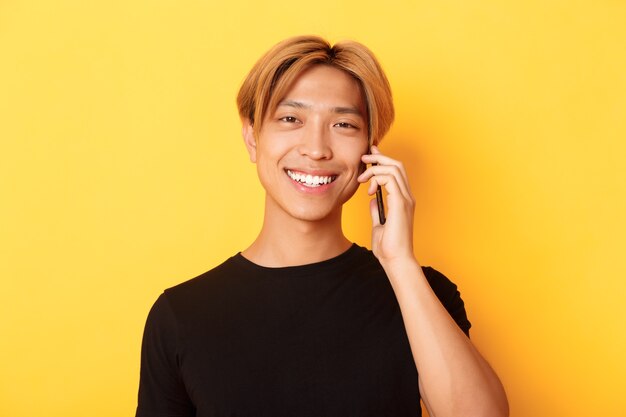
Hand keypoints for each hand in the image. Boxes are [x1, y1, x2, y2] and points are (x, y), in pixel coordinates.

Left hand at [358, 146, 416, 265]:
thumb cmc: (388, 247)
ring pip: (394, 169)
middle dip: (380, 157)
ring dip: (375, 168)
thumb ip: (377, 210)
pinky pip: (390, 179)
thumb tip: (373, 200)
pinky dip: (377, 178)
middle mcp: (407, 197)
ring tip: (361, 178)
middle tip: (364, 157)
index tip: (370, 155)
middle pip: (397, 165)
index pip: (396, 173)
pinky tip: (368, 188)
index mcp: (403, 201)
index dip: (383, 161)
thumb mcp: (378, 224)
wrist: (395, 260)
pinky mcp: (400, 204)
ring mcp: (406, 200)